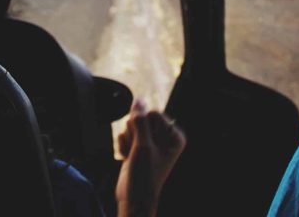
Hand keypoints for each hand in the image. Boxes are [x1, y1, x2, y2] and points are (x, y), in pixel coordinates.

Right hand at [115, 100, 185, 216]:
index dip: (145, 128)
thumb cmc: (144, 175)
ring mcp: (150, 141)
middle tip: (139, 153)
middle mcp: (164, 137)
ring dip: (128, 140)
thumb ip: (140, 120)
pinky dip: (123, 146)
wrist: (133, 199)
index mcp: (174, 135)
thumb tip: (138, 100)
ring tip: (133, 156)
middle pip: (142, 118)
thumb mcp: (144, 145)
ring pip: (131, 125)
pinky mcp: (138, 146)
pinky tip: (128, 158)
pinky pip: (125, 135)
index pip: (154, 113)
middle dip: (135, 134)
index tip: (147, 146)